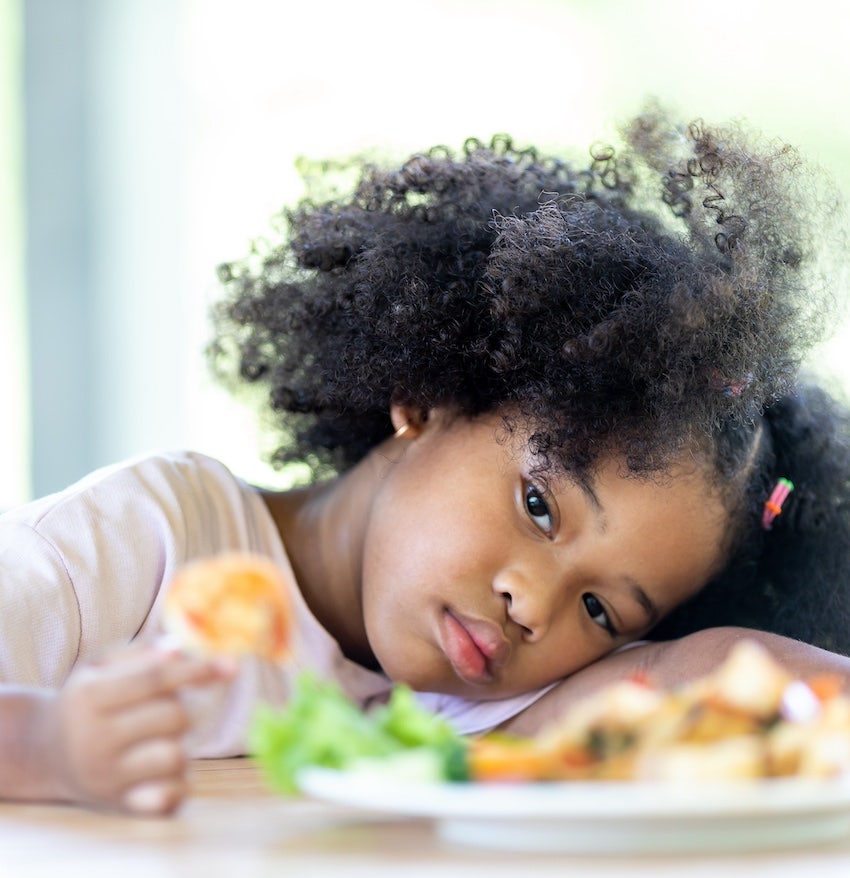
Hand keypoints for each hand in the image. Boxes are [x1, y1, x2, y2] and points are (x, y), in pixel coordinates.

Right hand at [33, 644, 234, 814]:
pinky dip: (179, 780)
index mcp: (89, 697)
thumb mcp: (100, 666)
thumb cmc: (86, 700)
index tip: (232, 665)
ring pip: (176, 755)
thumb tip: (181, 649)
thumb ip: (142, 652)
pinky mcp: (119, 806)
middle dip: (185, 706)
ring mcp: (105, 778)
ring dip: (181, 741)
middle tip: (170, 705)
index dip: (198, 670)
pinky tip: (162, 767)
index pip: (155, 680)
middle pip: (173, 716)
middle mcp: (93, 740)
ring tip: (160, 736)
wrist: (42, 753)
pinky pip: (170, 795)